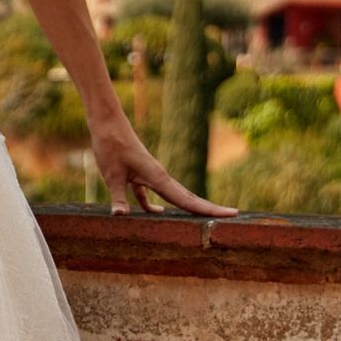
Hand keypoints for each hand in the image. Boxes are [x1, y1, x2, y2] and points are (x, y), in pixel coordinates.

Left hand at [87, 102, 236, 217]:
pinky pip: (151, 193)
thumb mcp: (112, 174)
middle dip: (208, 208)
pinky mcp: (139, 174)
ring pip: (174, 195)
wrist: (107, 123)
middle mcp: (160, 176)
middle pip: (188, 198)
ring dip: (188, 206)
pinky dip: (153, 204)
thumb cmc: (111, 145)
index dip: (208, 210)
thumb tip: (120, 216)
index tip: (232, 213)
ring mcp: (151, 175)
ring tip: (205, 217)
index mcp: (158, 177)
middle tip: (233, 216)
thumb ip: (118, 198)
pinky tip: (156, 213)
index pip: (187, 200)